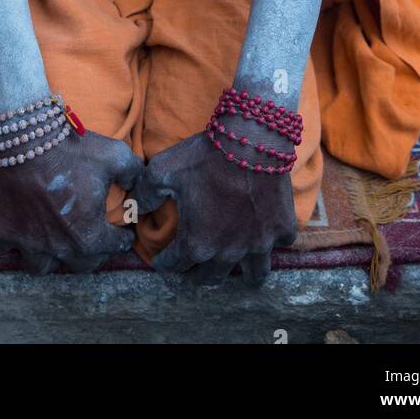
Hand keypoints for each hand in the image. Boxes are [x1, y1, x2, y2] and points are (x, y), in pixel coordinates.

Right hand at [0, 130, 141, 274]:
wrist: (27, 139)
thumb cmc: (73, 150)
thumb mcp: (115, 156)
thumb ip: (135, 174)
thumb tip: (139, 189)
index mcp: (89, 236)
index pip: (114, 247)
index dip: (122, 238)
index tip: (122, 233)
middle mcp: (60, 248)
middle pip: (80, 265)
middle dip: (90, 254)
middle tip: (93, 239)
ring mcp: (29, 243)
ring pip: (42, 267)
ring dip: (50, 258)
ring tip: (55, 244)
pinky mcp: (4, 232)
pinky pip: (10, 248)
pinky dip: (16, 242)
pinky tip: (24, 229)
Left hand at [131, 130, 297, 286]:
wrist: (251, 139)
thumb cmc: (205, 155)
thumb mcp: (163, 169)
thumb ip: (145, 192)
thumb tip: (136, 208)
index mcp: (197, 243)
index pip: (174, 266)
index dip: (164, 262)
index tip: (161, 259)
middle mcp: (229, 252)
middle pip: (211, 279)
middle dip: (197, 275)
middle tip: (193, 266)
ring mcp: (259, 243)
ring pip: (254, 276)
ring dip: (244, 275)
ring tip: (237, 267)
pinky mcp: (282, 228)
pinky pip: (279, 244)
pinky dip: (272, 241)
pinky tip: (264, 232)